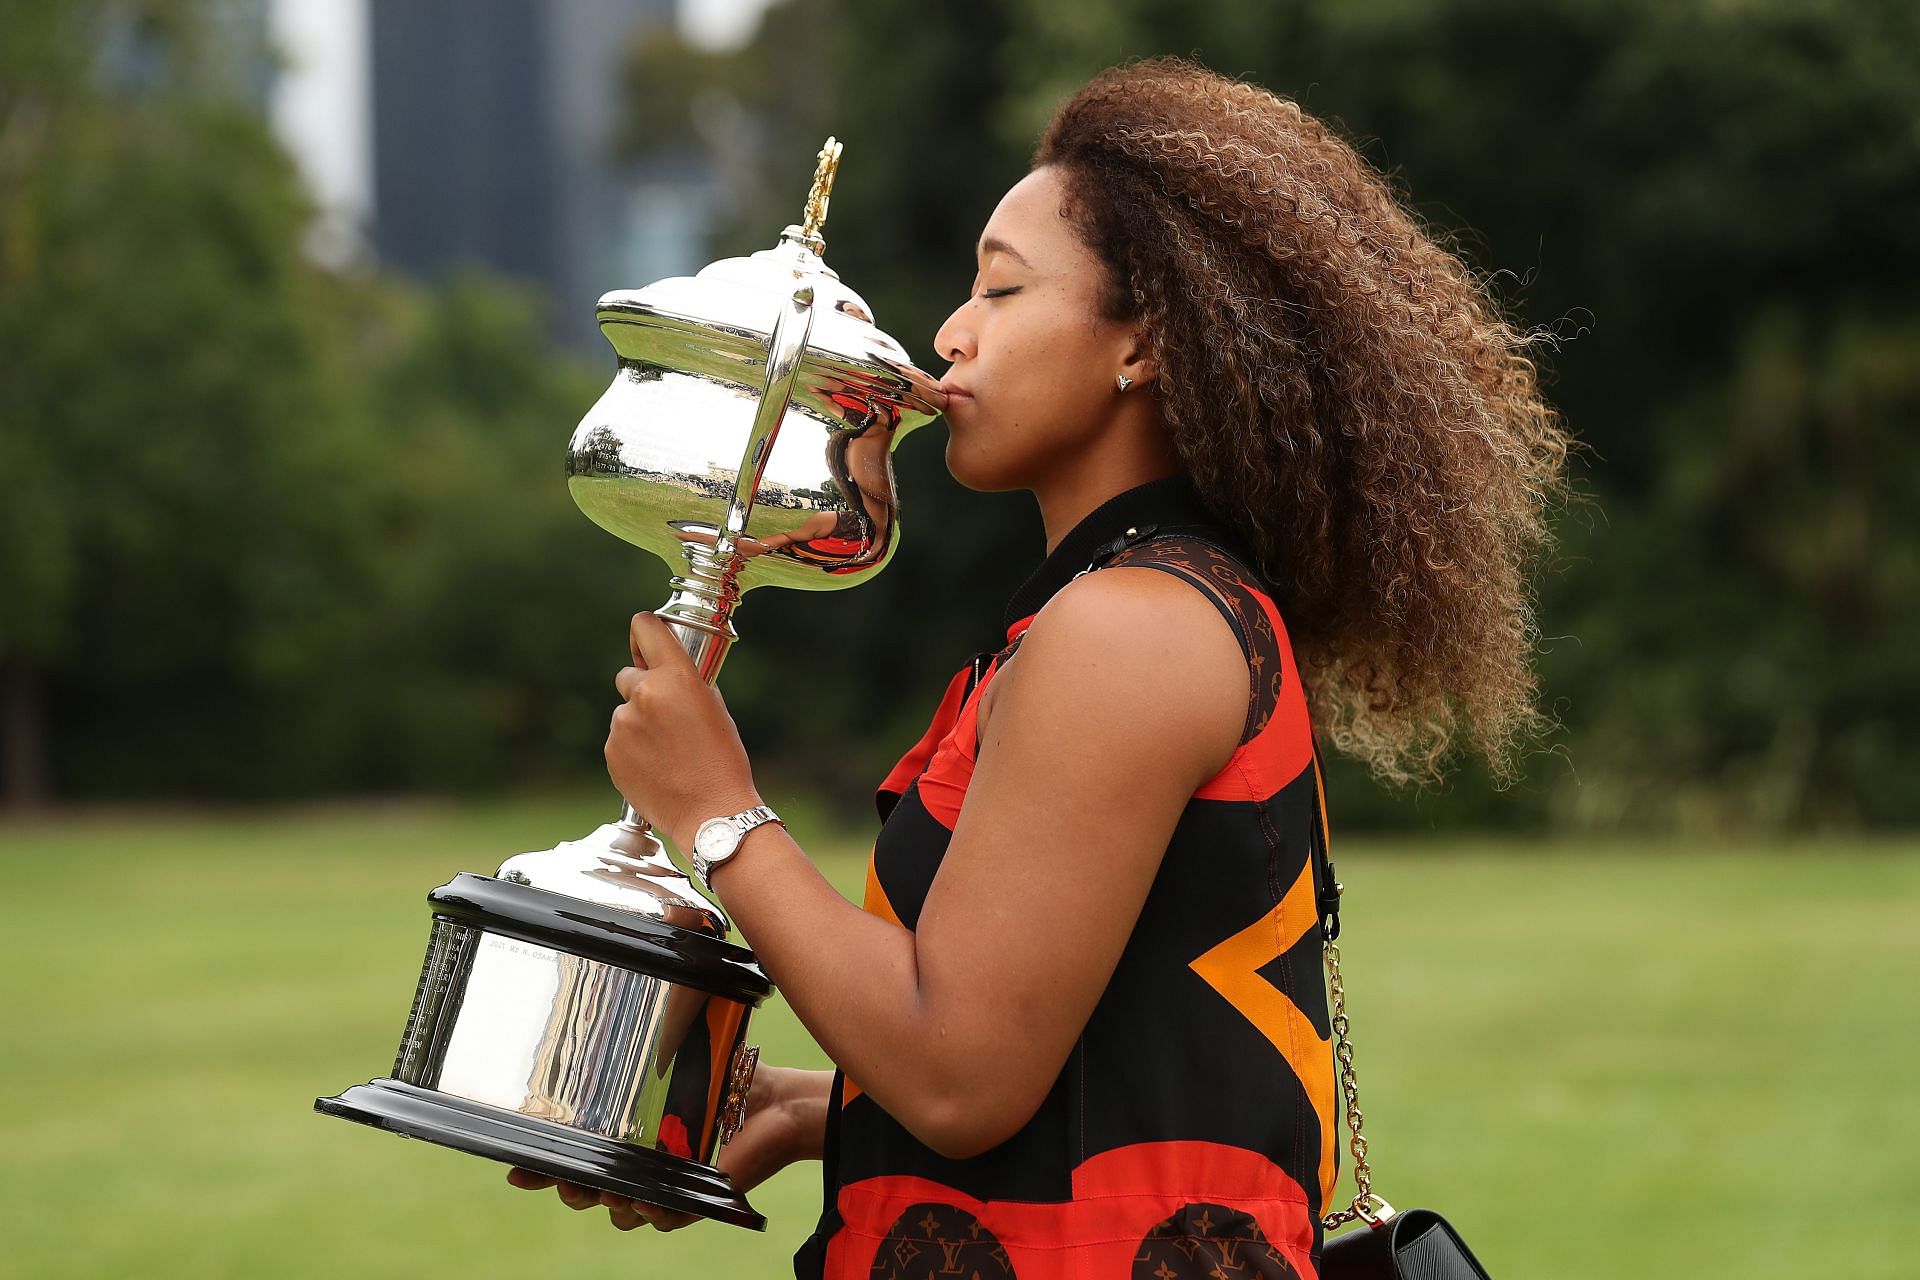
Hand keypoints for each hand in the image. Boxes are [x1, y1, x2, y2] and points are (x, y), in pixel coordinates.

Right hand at [505, 1064, 830, 1231]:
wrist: (779, 1101)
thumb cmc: (726, 1075)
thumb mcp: (673, 1056)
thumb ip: (639, 1047)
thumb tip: (598, 1023)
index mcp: (627, 1133)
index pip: (574, 1156)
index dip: (541, 1167)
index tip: (517, 1171)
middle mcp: (639, 1163)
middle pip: (584, 1191)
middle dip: (569, 1186)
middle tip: (568, 1174)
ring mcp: (664, 1185)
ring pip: (617, 1208)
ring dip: (607, 1198)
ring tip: (609, 1183)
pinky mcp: (694, 1200)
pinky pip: (661, 1219)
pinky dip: (650, 1211)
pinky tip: (644, 1198)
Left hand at [607, 612, 761, 848]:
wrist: (710, 813)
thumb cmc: (723, 762)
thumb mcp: (715, 709)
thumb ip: (686, 685)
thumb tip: (669, 676)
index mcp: (675, 678)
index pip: (645, 627)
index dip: (644, 631)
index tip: (645, 640)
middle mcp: (643, 695)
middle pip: (628, 676)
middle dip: (643, 689)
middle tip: (668, 717)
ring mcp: (623, 725)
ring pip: (625, 712)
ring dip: (639, 724)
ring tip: (667, 753)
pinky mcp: (611, 753)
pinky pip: (619, 740)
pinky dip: (632, 749)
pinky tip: (657, 767)